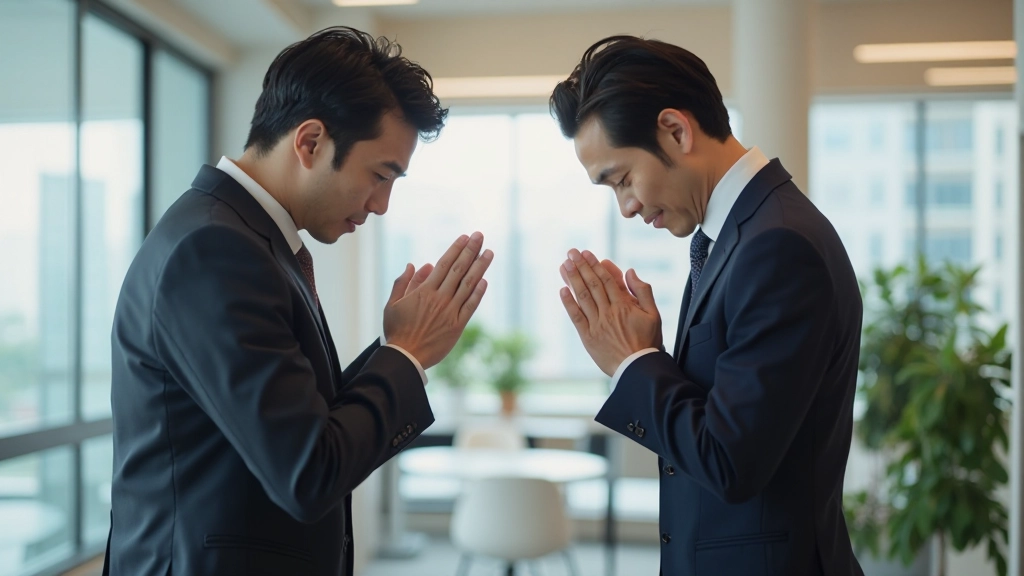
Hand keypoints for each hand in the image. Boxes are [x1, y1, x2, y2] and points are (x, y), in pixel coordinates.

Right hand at [384, 232, 492, 369]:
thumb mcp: (392, 304)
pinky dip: (478, 292)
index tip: (464, 237)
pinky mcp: (457, 326)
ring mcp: (450, 311)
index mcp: (424, 291)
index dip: (456, 249)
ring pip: (468, 284)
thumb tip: (417, 265)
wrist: (405, 356)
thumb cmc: (397, 331)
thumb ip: (403, 283)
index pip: (444, 264)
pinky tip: (485, 280)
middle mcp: (439, 298)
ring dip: (480, 267)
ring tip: (489, 253)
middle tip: (480, 236)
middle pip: (459, 269)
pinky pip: (471, 306)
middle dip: (471, 250)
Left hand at [559, 249, 661, 375]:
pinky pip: (576, 317)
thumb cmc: (647, 342)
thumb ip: (643, 291)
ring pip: (583, 297)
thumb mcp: (654, 314)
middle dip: (581, 266)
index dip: (595, 265)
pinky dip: (569, 303)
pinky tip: (562, 290)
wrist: (638, 368)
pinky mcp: (588, 337)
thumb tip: (629, 271)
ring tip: (564, 265)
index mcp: (625, 305)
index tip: (586, 254)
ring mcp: (597, 324)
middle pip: (593, 284)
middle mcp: (609, 312)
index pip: (607, 280)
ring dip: (572, 279)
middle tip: (571, 253)